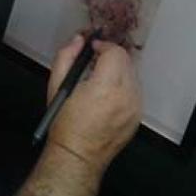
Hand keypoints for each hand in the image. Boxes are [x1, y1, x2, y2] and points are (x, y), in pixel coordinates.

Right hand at [46, 35, 140, 171]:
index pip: (115, 53)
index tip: (92, 49)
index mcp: (106, 87)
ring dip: (118, 71)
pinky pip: (135, 91)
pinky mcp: (137, 116)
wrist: (77, 155)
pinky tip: (107, 95)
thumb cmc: (64, 123)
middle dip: (111, 56)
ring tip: (100, 79)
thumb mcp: (58, 86)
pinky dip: (123, 86)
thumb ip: (66, 57)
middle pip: (127, 61)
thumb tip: (77, 40)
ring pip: (133, 75)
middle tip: (95, 61)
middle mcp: (126, 96)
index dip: (103, 46)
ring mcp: (135, 107)